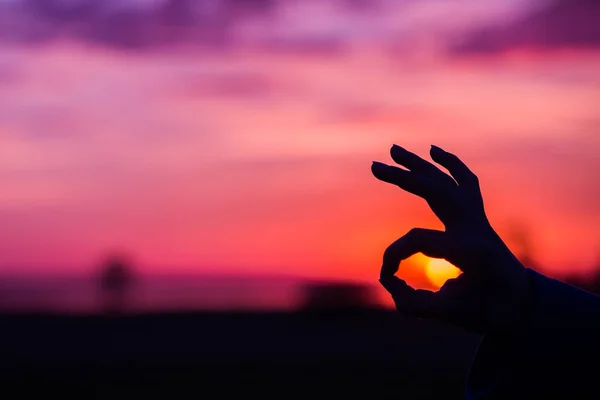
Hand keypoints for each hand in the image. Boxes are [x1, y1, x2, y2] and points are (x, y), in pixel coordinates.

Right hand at [371, 145, 530, 333]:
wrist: (523, 307)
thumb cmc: (488, 313)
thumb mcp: (450, 315)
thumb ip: (413, 303)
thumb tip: (387, 284)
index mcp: (470, 250)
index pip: (417, 239)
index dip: (393, 257)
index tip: (387, 278)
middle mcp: (475, 227)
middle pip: (435, 190)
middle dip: (402, 178)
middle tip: (373, 165)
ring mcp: (479, 220)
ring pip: (447, 181)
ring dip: (420, 164)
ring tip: (394, 149)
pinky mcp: (479, 219)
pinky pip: (466, 182)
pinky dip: (451, 164)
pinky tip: (435, 151)